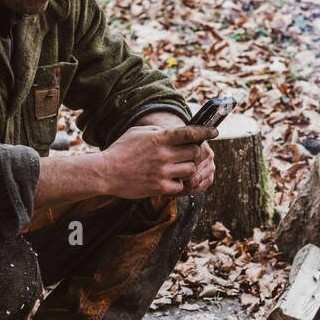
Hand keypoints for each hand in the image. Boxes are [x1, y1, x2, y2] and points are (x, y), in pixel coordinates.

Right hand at [100, 123, 217, 198]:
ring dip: (187, 169)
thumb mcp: (138, 132)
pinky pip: (180, 186)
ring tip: (177, 168)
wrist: (105, 172)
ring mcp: (162, 172)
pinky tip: (169, 181)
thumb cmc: (121, 150)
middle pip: (195, 152)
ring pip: (190, 170)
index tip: (214, 132)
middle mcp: (163, 154)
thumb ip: (157, 132)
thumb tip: (174, 133)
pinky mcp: (159, 187)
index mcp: (159, 138)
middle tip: (190, 155)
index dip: (205, 132)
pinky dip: (178, 184)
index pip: (189, 132)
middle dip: (195, 153)